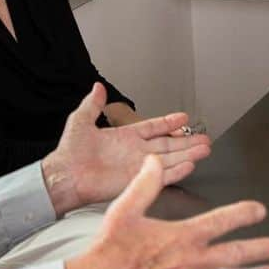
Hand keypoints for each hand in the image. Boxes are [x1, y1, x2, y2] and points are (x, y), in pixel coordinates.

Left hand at [41, 83, 211, 215]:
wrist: (64, 176)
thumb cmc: (69, 153)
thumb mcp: (81, 121)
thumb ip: (93, 104)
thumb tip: (97, 87)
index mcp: (125, 137)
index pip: (153, 128)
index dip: (168, 123)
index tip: (183, 118)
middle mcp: (135, 152)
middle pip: (168, 145)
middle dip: (187, 141)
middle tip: (204, 138)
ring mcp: (138, 167)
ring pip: (170, 159)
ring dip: (188, 154)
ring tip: (204, 149)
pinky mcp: (137, 181)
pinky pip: (162, 176)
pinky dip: (177, 171)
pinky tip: (189, 165)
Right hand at [64, 155, 268, 268]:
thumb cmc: (109, 250)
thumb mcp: (125, 209)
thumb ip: (144, 184)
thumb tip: (153, 161)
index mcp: (182, 236)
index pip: (223, 221)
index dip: (245, 214)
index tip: (260, 210)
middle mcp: (190, 262)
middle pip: (236, 254)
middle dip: (262, 248)